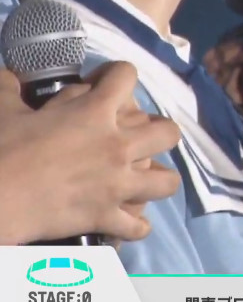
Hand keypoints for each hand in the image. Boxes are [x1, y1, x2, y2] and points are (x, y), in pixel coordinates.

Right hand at [0, 62, 180, 244]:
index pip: (126, 76)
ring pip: (166, 181)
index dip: (116, 74)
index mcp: (95, 112)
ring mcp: (118, 183)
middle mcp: (118, 145)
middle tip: (136, 135)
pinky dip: (135, 226)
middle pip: (167, 132)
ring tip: (144, 178)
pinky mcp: (107, 216)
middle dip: (159, 130)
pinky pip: (138, 226)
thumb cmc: (0, 150)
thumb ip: (10, 88)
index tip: (101, 83)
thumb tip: (9, 76)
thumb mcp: (3, 109)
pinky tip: (127, 221)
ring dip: (159, 180)